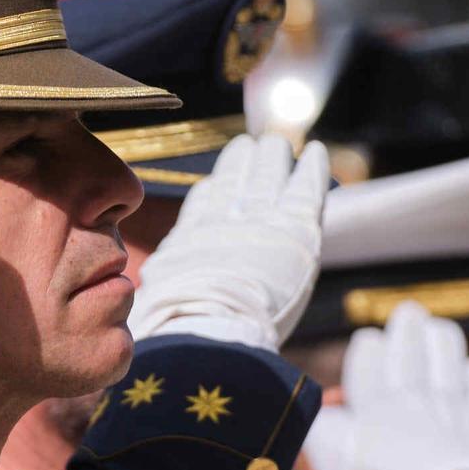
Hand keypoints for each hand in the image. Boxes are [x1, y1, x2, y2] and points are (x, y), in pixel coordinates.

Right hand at [128, 135, 328, 350]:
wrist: (207, 324)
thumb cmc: (179, 326)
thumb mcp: (156, 298)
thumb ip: (163, 282)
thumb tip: (152, 282)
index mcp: (191, 242)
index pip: (203, 208)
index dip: (210, 191)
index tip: (216, 180)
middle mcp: (224, 223)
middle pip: (235, 183)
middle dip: (243, 163)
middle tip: (250, 145)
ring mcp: (260, 221)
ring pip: (268, 178)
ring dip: (272, 157)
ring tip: (275, 143)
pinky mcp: (295, 227)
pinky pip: (305, 189)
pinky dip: (311, 169)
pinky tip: (316, 153)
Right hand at [301, 302, 468, 469]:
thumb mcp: (329, 458)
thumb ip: (318, 426)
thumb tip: (319, 409)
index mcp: (374, 399)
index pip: (369, 354)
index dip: (368, 344)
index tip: (369, 342)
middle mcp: (415, 392)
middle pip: (411, 343)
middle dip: (407, 324)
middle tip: (408, 312)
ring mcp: (456, 404)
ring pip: (450, 352)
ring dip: (442, 336)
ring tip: (438, 329)